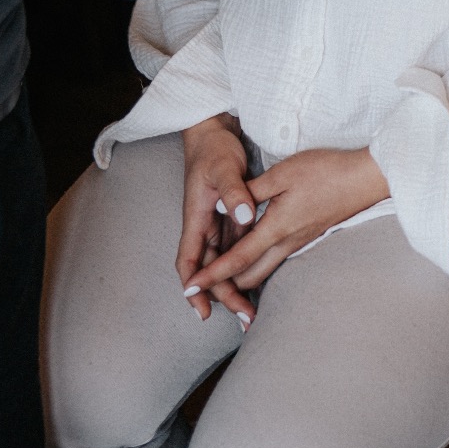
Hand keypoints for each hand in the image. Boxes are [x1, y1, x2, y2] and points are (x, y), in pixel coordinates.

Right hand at [177, 115, 263, 326]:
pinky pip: (235, 247)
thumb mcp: (224, 168)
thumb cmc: (215, 149)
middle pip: (210, 268)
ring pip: (223, 261)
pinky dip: (243, 265)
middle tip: (245, 317)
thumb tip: (245, 217)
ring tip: (252, 309)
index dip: (194, 287)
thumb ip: (234, 193)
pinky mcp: (230, 216)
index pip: (189, 261)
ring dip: (235, 284)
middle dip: (223, 295)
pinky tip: (259, 279)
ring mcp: (217, 222)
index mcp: (196, 218)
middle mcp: (204, 225)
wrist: (215, 131)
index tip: (203, 311)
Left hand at [182, 148, 388, 299]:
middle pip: (248, 277)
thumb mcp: (284, 172)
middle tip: (202, 286)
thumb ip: (251, 191)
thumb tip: (224, 205)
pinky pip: (276, 261)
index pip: (237, 260)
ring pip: (263, 271)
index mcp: (277, 228)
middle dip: (224, 286)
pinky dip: (257, 266)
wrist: (365, 179)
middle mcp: (287, 243)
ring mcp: (299, 244)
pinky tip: (250, 257)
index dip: (212, 276)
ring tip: (220, 277)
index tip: (191, 288)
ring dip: (240, 278)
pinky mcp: (307, 238)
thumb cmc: (326, 171)